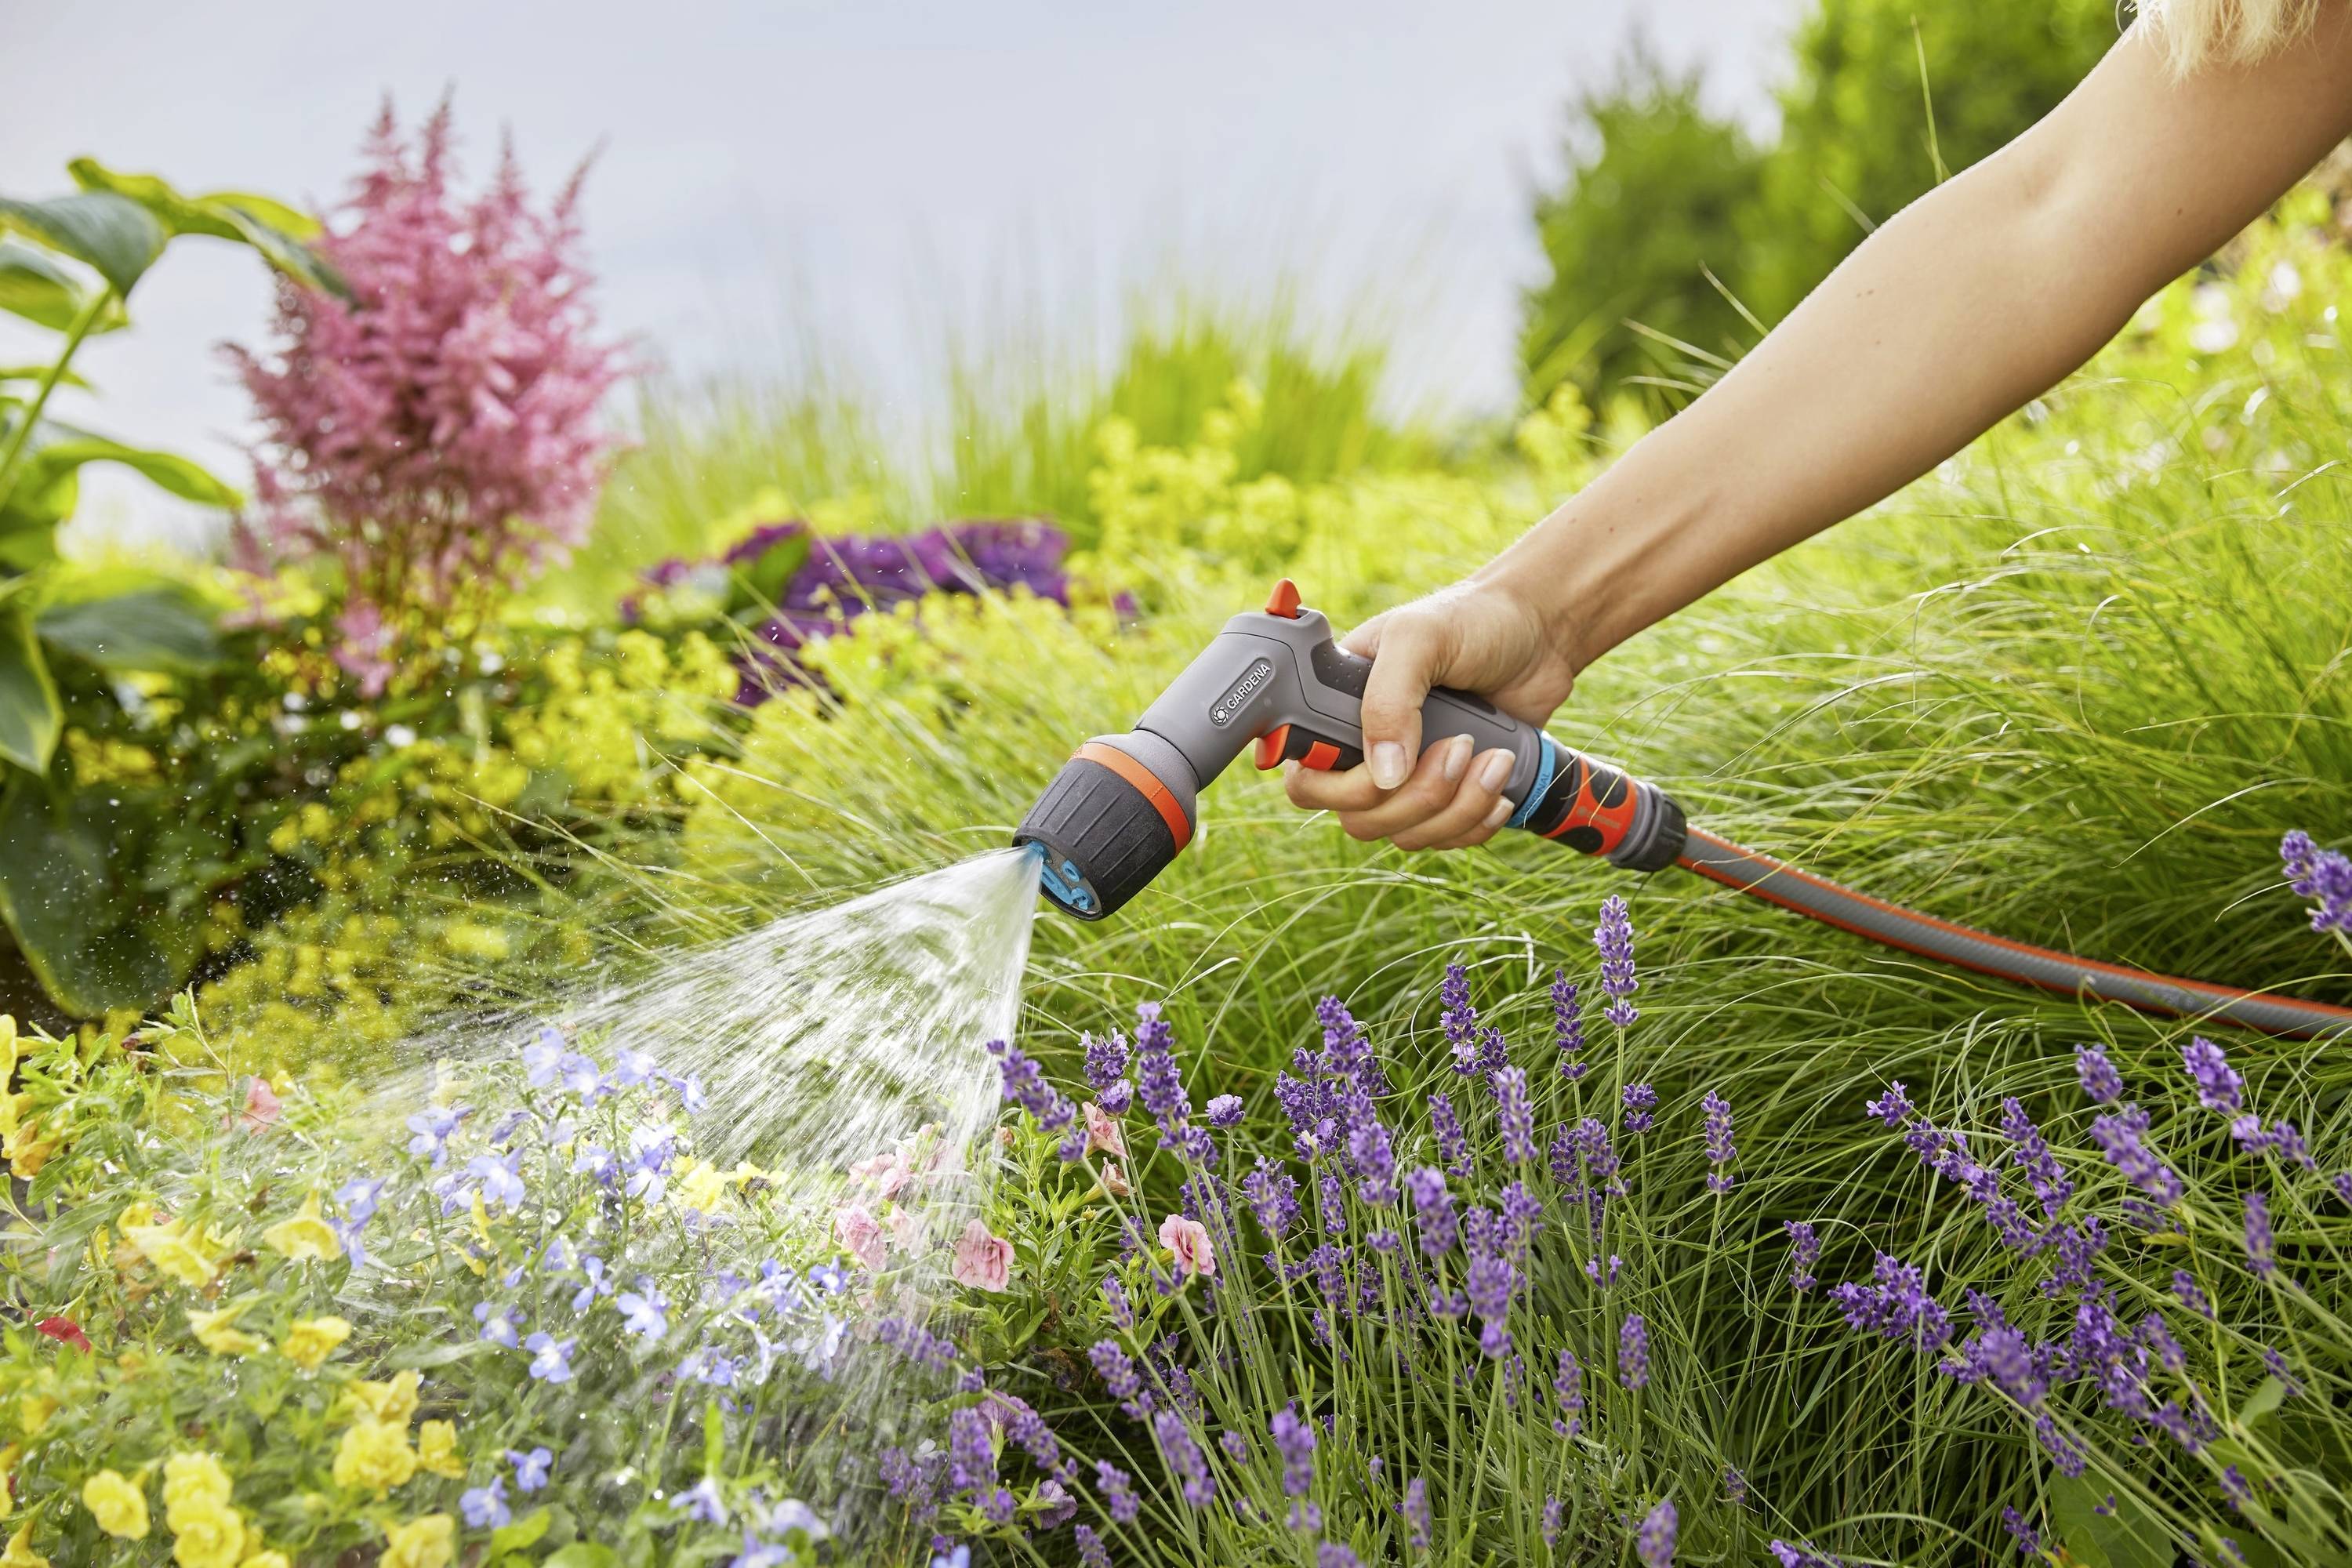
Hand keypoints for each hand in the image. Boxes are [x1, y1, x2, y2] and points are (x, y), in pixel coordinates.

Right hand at [1282, 577, 1579, 850]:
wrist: (1540, 633)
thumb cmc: (1474, 620)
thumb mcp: (1420, 639)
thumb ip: (1389, 699)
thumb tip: (1383, 775)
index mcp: (1337, 709)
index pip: (1307, 778)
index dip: (1342, 789)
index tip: (1390, 765)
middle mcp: (1364, 749)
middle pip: (1359, 819)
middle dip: (1417, 796)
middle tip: (1461, 745)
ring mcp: (1407, 776)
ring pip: (1406, 834)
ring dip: (1457, 807)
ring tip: (1496, 758)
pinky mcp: (1450, 795)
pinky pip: (1445, 839)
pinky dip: (1475, 822)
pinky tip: (1501, 784)